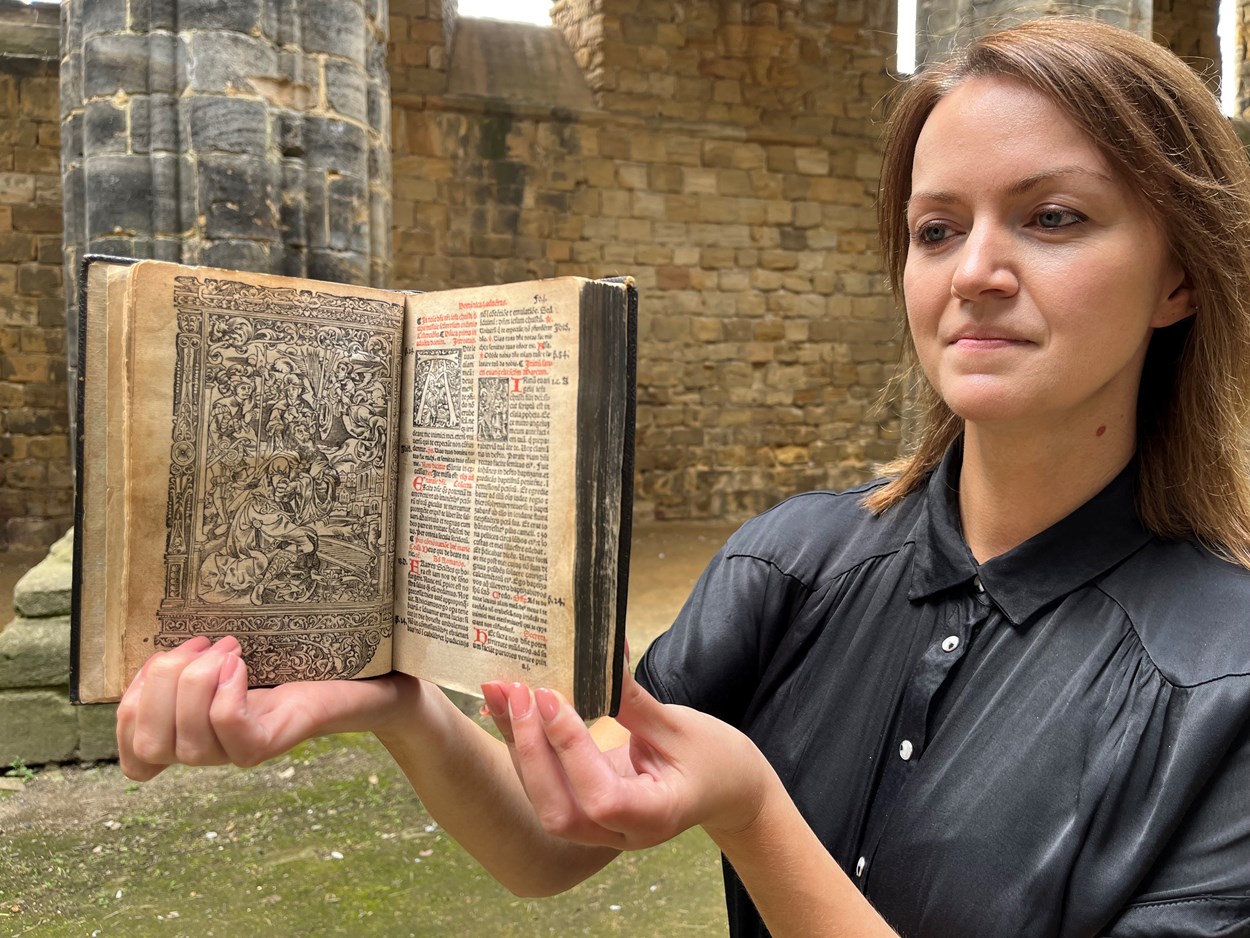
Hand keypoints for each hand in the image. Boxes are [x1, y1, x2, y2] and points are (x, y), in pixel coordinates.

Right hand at [117, 635, 420, 781]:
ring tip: (229, 648)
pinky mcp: (274, 742)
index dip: (126, 715)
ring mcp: (243, 750)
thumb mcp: (236, 655)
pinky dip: (226, 692)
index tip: (155, 667)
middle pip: (151, 743)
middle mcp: (214, 750)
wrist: (370, 676)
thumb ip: (196, 660)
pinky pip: (229, 729)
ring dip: (195, 683)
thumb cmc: (302, 660)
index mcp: (196, 730)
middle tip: (201, 644)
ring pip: (186, 742)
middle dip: (159, 685)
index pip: (136, 758)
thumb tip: (159, 653)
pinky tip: (243, 664)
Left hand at [480, 671, 770, 850]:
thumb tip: (598, 658)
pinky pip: (549, 787)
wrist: (730, 790)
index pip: (601, 797)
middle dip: (531, 751)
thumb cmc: (717, 759)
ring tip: (498, 694)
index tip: (551, 697)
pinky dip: (527, 749)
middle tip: (516, 693)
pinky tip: (508, 711)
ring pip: (544, 801)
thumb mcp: (682, 726)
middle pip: (558, 811)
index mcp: (653, 817)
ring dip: (518, 746)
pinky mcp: (587, 811)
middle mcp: (620, 833)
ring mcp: (601, 829)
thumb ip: (634, 701)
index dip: (571, 750)